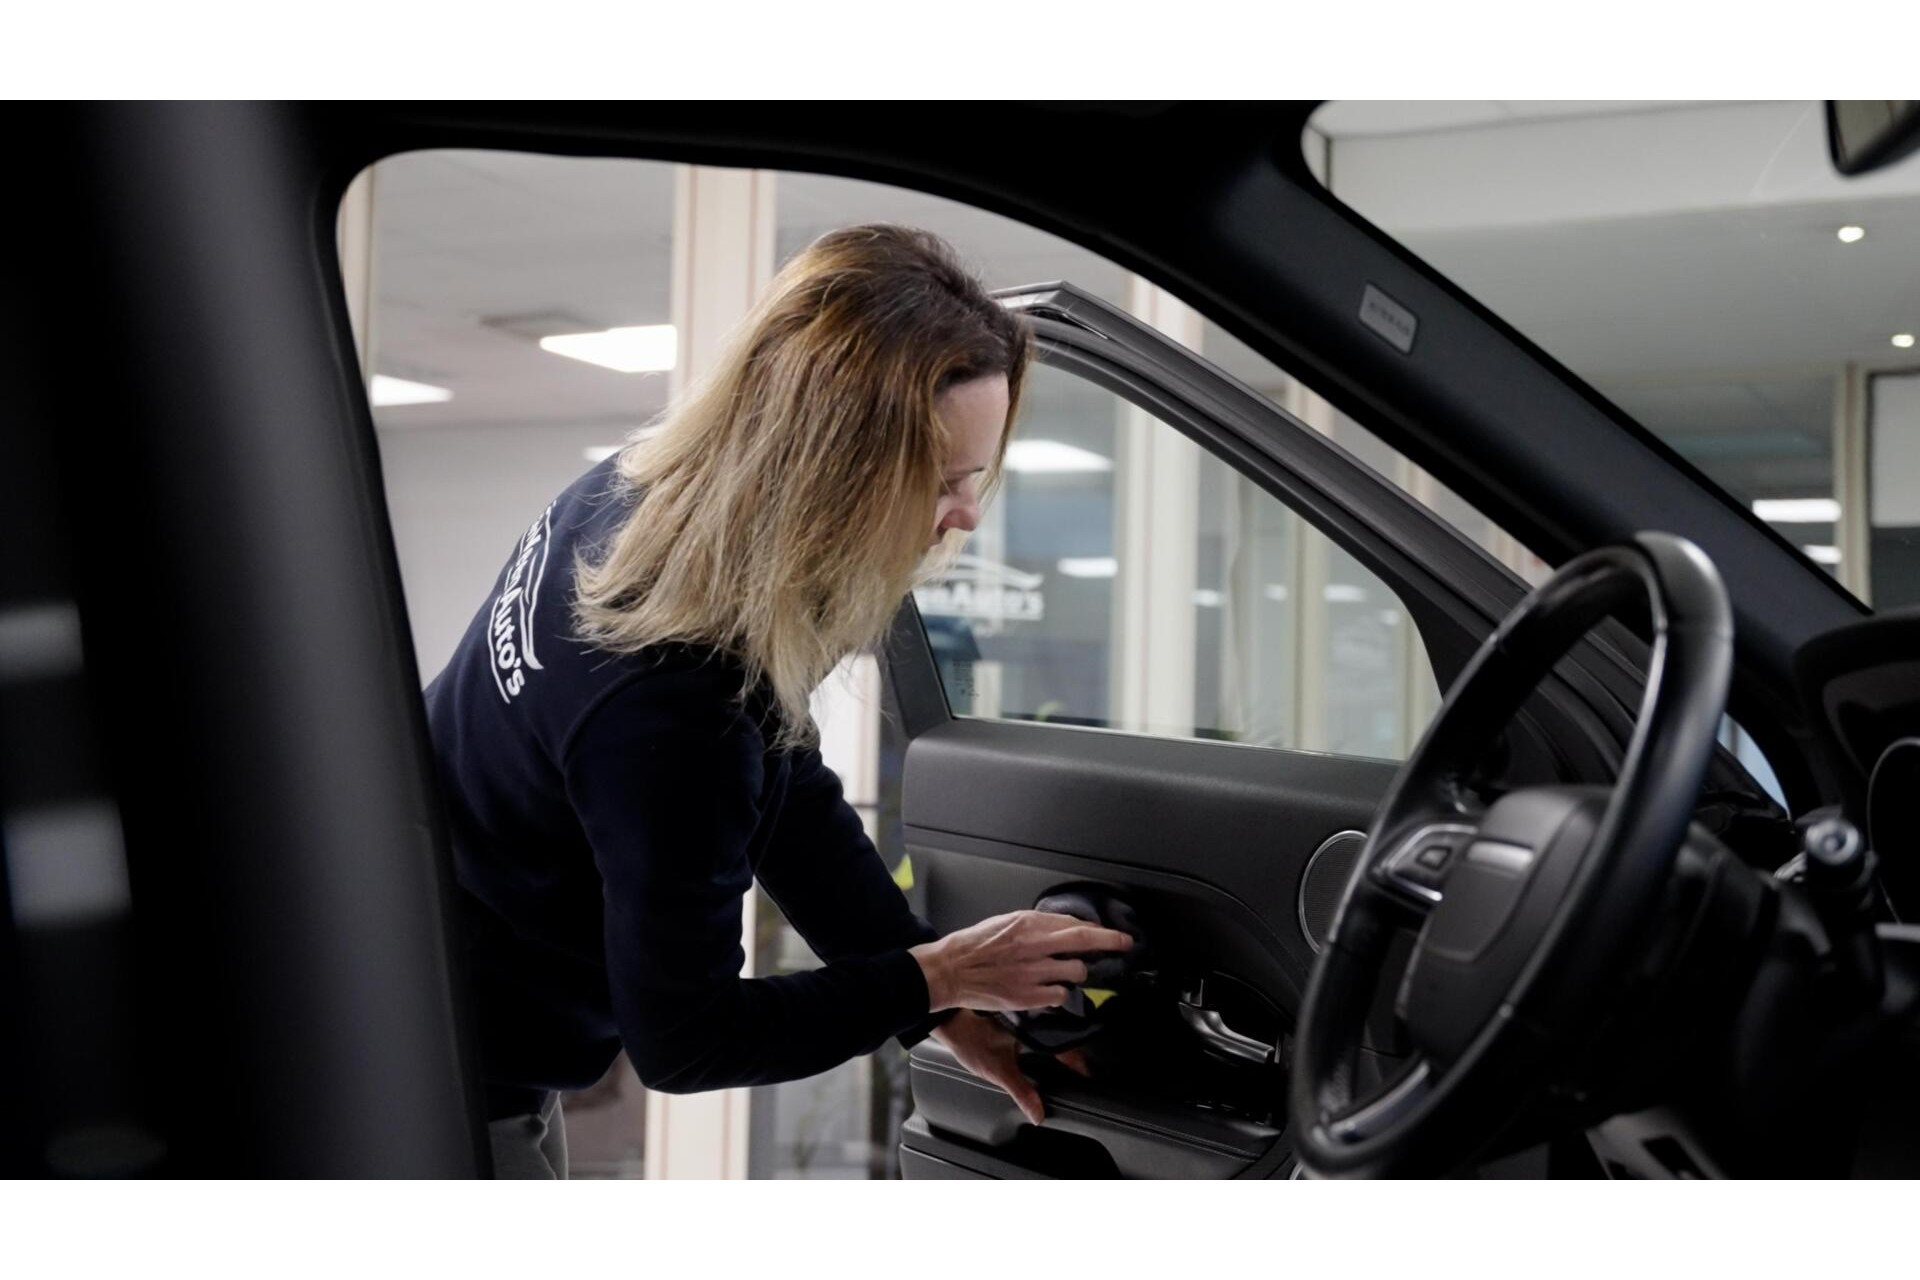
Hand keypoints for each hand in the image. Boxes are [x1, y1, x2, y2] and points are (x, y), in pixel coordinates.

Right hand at [910, 910, 1133, 1012]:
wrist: (951, 970)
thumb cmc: (975, 945)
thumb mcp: (1006, 922)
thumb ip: (1036, 925)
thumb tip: (1064, 928)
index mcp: (1027, 924)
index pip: (1074, 924)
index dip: (1098, 930)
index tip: (1112, 933)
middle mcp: (1033, 945)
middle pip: (1083, 941)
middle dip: (1110, 942)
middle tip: (1124, 945)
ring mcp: (1032, 972)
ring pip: (1075, 971)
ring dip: (1077, 972)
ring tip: (1065, 972)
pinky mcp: (1027, 996)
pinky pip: (1059, 995)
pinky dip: (1059, 992)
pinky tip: (1048, 989)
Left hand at [929, 1011, 1089, 1125]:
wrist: (947, 1019)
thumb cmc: (970, 1039)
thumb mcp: (998, 1070)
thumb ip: (1022, 1092)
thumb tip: (1038, 1114)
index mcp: (1034, 1029)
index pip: (1065, 1045)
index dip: (1078, 1060)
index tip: (1088, 1072)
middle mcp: (1031, 1017)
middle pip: (1060, 1034)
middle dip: (1071, 1050)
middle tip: (1080, 1068)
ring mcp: (1022, 1013)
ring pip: (1048, 1026)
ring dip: (1057, 1039)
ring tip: (1065, 1059)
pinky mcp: (1011, 1012)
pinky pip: (1034, 1022)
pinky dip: (1040, 1033)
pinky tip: (1037, 1047)